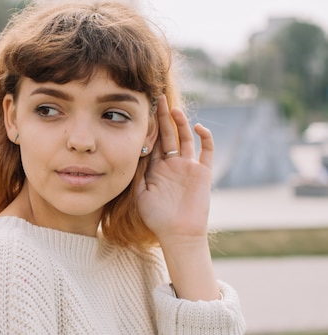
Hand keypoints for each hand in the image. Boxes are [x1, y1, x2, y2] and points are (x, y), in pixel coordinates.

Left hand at [136, 95, 213, 243]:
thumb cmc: (156, 218)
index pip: (153, 142)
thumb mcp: (139, 194)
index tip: (142, 110)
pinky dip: (205, 138)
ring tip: (173, 109)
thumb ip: (136, 174)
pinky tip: (198, 127)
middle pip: (168, 135)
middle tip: (159, 98)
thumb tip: (131, 153)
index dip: (149, 127)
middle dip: (163, 117)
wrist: (177, 233)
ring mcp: (188, 167)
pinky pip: (207, 151)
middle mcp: (173, 164)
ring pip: (186, 139)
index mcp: (157, 168)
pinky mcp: (203, 172)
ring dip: (181, 123)